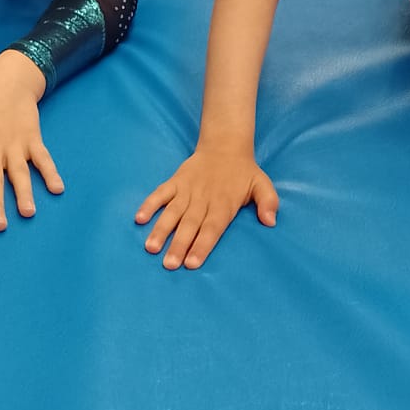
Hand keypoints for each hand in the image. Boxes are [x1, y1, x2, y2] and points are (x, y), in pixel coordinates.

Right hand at [135, 144, 278, 269]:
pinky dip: (150, 204)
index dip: (202, 245)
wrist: (225, 144)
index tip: (192, 263)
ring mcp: (187, 189)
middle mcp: (203, 198)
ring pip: (173, 211)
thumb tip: (271, 221)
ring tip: (151, 248)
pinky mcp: (176, 181)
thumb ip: (268, 202)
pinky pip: (160, 192)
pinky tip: (139, 218)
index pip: (213, 227)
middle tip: (169, 265)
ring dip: (161, 229)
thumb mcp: (262, 184)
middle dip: (179, 245)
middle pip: (190, 224)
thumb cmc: (244, 172)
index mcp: (224, 203)